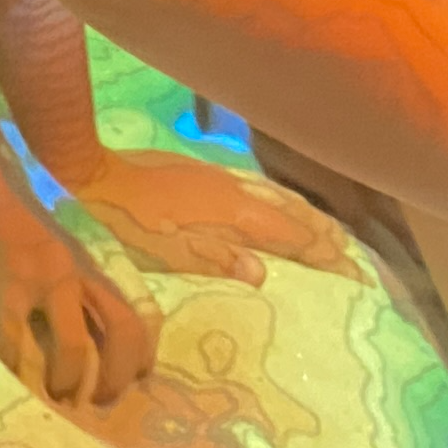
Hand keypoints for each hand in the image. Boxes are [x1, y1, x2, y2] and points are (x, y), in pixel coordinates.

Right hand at [0, 185, 156, 408]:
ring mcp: (48, 274)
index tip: (134, 379)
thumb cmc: (22, 213)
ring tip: (57, 393)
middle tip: (98, 400)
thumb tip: (84, 323)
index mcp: (95, 265)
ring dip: (68, 377)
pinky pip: (16, 332)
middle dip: (116, 376)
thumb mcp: (63, 247)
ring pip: (76, 341)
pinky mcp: (11, 277)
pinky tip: (11, 369)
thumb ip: (77, 279)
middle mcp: (82, 271)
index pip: (137, 314)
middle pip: (122, 330)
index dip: (141, 354)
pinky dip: (14, 359)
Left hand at [61, 148, 359, 286]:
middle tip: (355, 260)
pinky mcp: (205, 171)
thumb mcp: (169, 255)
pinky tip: (278, 205)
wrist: (90, 179)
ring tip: (330, 233)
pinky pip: (259, 186)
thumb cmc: (127, 228)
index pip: (296, 237)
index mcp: (235, 215)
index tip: (357, 275)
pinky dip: (281, 200)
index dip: (327, 256)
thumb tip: (264, 273)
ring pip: (279, 196)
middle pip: (295, 214)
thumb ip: (218, 260)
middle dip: (327, 237)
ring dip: (308, 216)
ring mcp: (222, 177)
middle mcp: (237, 191)